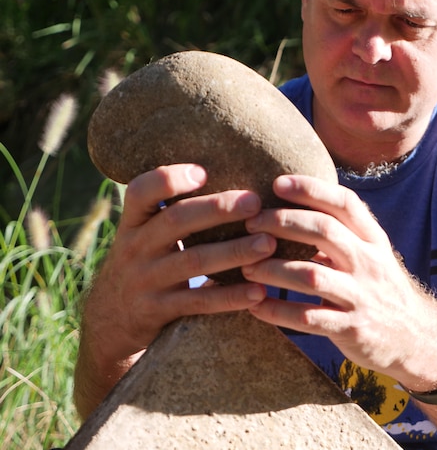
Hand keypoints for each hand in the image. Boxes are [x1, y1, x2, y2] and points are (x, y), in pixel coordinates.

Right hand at [81, 164, 274, 371]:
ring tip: (268, 244)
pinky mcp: (158, 311)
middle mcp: (136, 247)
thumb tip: (234, 179)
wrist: (110, 322)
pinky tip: (258, 292)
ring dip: (234, 251)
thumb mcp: (145, 235)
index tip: (203, 171)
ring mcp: (146, 280)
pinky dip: (229, 297)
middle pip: (177, 220)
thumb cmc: (145, 264)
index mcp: (134, 222)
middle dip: (218, 209)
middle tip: (255, 202)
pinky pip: (198, 303)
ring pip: (194, 262)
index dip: (169, 178)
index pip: (141, 191)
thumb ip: (175, 211)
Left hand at [241, 175, 436, 390]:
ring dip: (273, 269)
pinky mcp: (351, 329)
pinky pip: (307, 318)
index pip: (345, 203)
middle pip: (324, 230)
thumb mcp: (372, 254)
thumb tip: (296, 203)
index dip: (312, 189)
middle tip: (250, 223)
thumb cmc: (381, 289)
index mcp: (373, 240)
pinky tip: (255, 306)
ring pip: (311, 275)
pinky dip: (278, 311)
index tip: (278, 183)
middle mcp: (369, 263)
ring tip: (246, 267)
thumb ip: (343, 232)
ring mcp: (361, 297)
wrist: (415, 337)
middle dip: (282, 222)